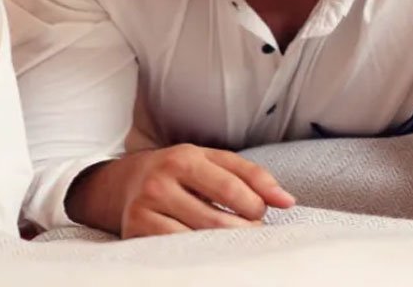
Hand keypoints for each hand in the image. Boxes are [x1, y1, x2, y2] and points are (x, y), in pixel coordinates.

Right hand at [118, 145, 294, 236]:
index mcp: (183, 159)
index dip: (256, 207)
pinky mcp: (135, 232)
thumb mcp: (213, 162)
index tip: (258, 212)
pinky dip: (199, 254)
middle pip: (218, 223)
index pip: (233, 190)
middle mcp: (160, 183)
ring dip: (224, 246)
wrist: (125, 183)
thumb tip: (287, 201)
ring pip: (199, 242)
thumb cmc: (180, 173)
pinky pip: (178, 253)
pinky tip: (205, 247)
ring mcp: (145, 210)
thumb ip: (252, 176)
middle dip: (243, 232)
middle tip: (247, 231)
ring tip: (230, 239)